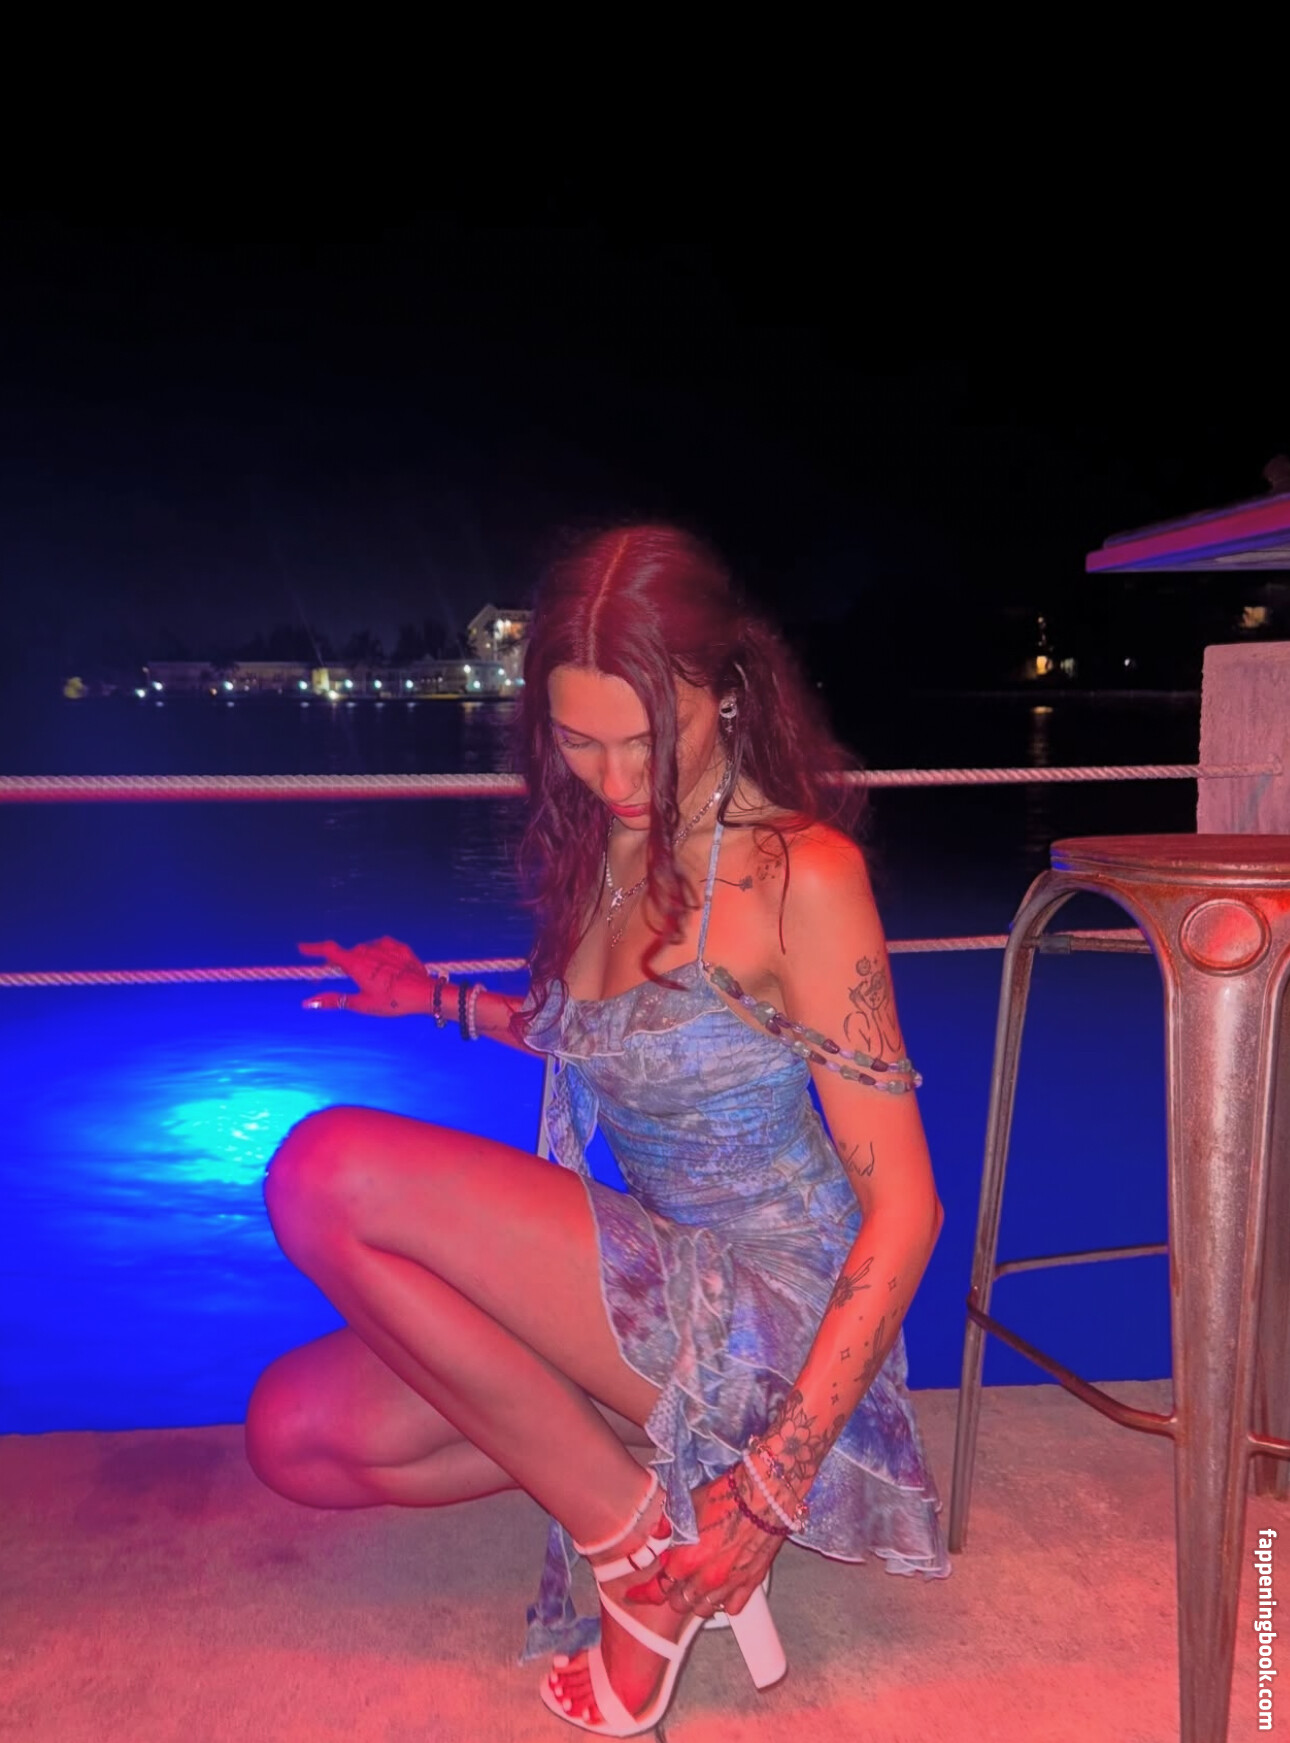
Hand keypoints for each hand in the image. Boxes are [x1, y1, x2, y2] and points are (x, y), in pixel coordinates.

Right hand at [298, 936, 435, 1017]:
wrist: (425, 993)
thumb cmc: (392, 1001)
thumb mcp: (361, 1004)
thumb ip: (333, 1001)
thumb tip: (308, 1003)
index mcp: (355, 963)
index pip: (328, 950)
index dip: (313, 948)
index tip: (302, 948)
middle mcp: (368, 949)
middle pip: (349, 954)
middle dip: (344, 964)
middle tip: (346, 978)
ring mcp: (385, 946)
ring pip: (367, 951)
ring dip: (365, 961)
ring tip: (376, 981)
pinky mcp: (400, 947)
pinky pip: (384, 949)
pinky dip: (381, 958)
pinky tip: (388, 971)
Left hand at [624, 1465, 780, 1620]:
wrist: (763, 1496)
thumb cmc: (727, 1496)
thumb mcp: (687, 1503)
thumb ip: (669, 1524)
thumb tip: (659, 1534)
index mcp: (686, 1560)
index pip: (658, 1589)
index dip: (644, 1594)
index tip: (636, 1595)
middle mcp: (706, 1579)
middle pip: (680, 1604)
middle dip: (673, 1595)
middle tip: (673, 1583)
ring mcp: (729, 1584)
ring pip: (705, 1610)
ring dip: (697, 1601)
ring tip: (696, 1586)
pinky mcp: (750, 1583)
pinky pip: (732, 1608)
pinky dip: (723, 1603)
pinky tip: (721, 1589)